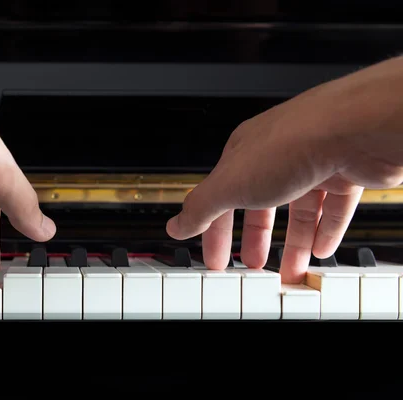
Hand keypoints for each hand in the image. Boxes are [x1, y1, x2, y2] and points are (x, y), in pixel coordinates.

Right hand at [166, 56, 402, 282]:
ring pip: (300, 211)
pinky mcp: (345, 172)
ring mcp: (313, 163)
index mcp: (244, 155)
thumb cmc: (294, 143)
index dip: (215, 230)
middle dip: (255, 237)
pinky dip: (327, 230)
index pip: (222, 197)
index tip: (215, 257)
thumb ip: (201, 207)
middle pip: (261, 204)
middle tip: (251, 263)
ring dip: (293, 243)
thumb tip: (177, 224)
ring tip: (290, 268)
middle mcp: (277, 156)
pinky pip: (334, 208)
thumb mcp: (231, 184)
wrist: (357, 127)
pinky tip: (321, 248)